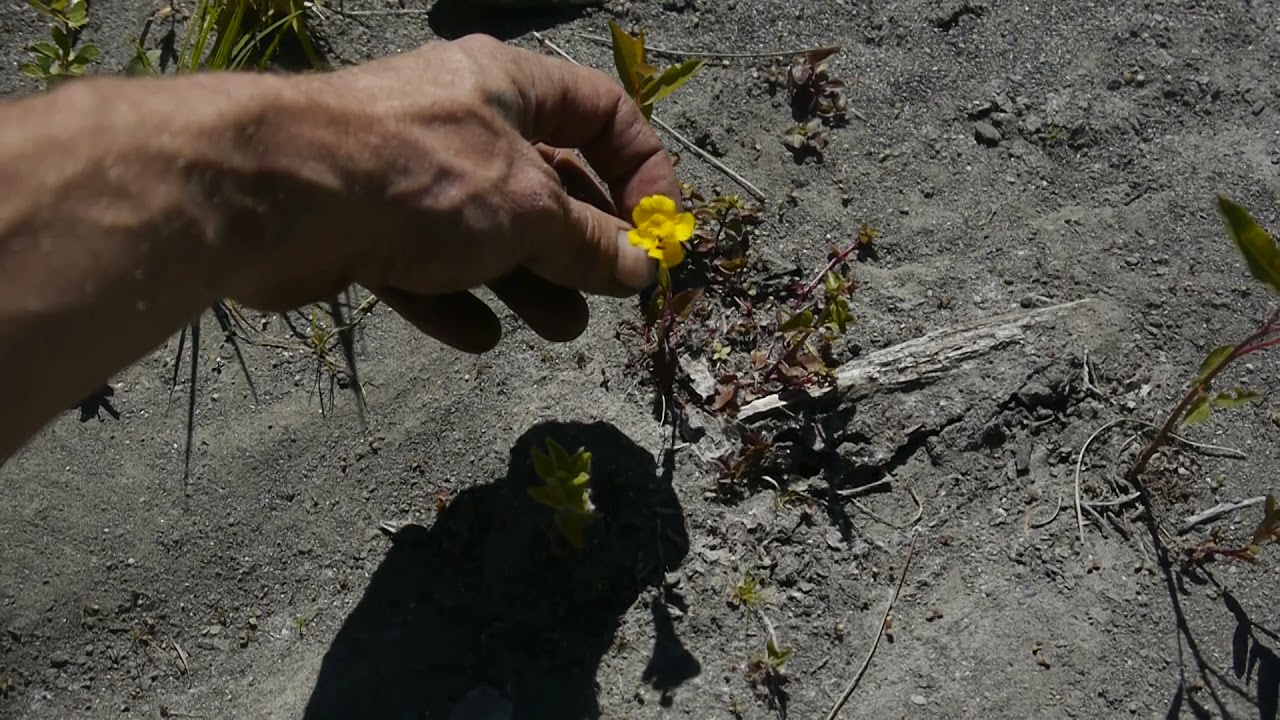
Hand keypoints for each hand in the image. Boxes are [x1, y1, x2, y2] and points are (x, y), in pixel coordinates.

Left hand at [232, 34, 676, 352]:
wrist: (281, 195)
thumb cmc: (424, 175)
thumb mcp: (531, 211)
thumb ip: (589, 244)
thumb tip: (639, 268)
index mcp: (510, 88)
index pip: (604, 113)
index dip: (643, 170)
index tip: (658, 231)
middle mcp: (462, 122)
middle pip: (546, 183)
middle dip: (582, 244)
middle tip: (609, 294)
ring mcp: (410, 175)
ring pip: (487, 232)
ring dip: (527, 283)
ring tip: (558, 329)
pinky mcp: (365, 226)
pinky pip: (425, 265)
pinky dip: (455, 300)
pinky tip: (477, 335)